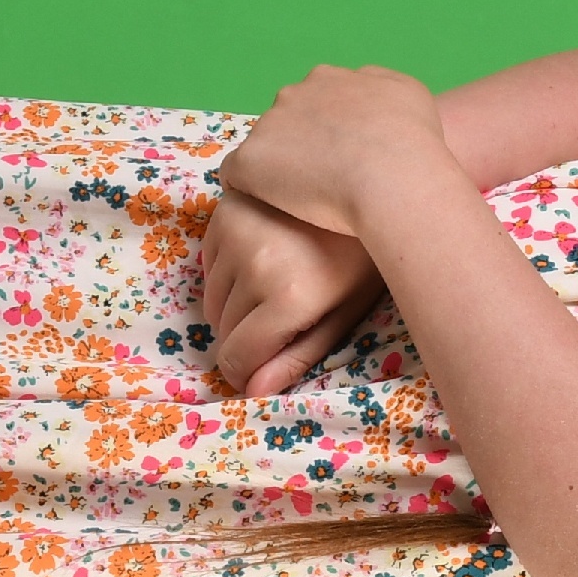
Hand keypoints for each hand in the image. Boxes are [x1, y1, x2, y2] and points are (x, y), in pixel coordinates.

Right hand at [201, 189, 386, 396]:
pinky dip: (226, 276)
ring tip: (269, 296)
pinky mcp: (224, 213)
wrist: (369, 186)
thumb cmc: (363, 259)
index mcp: (289, 297)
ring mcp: (236, 235)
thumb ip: (298, 355)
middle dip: (241, 340)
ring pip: (211, 299)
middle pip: (222, 329)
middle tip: (273, 329)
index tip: (252, 373)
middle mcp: (255, 265)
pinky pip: (208, 265)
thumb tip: (253, 390)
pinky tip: (259, 266)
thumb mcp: (342, 313)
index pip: (237, 354)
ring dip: (232, 309)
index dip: (242, 372)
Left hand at [211, 63, 456, 241]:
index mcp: (330, 79)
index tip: (344, 158)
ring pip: (264, 150)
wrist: (392, 177)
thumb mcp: (410, 93)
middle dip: (300, 148)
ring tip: (302, 204)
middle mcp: (294, 93)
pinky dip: (253, 193)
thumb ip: (382, 86)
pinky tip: (274, 212)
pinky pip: (238, 178)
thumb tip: (367, 90)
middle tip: (325, 183)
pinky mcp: (249, 163)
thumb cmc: (411, 142)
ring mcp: (268, 127)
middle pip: (287, 122)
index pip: (317, 102)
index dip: (328, 133)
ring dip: (277, 171)